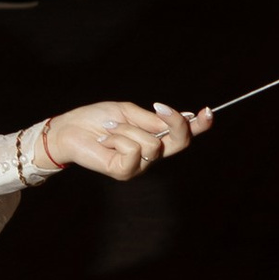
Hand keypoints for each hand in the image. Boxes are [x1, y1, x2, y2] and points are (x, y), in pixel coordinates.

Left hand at [41, 100, 208, 183]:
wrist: (69, 128)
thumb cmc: (96, 119)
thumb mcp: (128, 112)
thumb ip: (154, 119)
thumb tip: (184, 115)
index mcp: (153, 138)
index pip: (183, 136)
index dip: (199, 126)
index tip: (209, 112)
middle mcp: (150, 155)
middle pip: (180, 142)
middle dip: (174, 122)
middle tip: (159, 107)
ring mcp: (139, 166)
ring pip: (152, 143)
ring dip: (128, 129)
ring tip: (110, 128)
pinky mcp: (124, 172)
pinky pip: (134, 150)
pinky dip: (119, 138)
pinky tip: (106, 139)